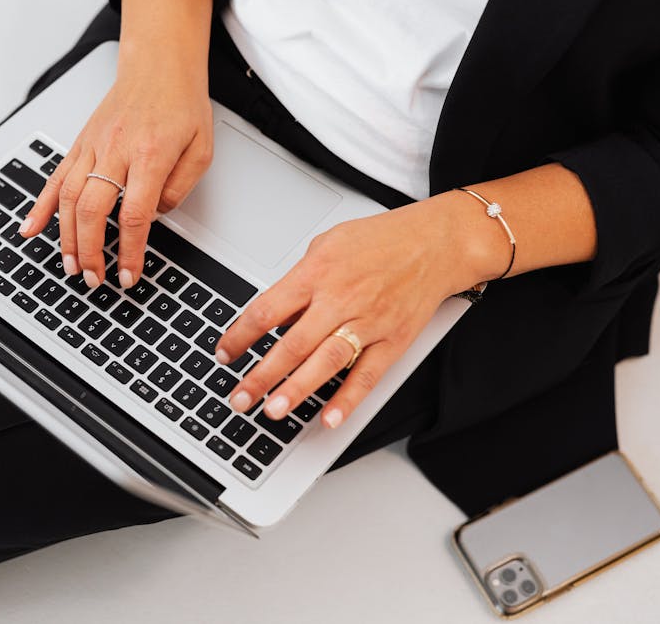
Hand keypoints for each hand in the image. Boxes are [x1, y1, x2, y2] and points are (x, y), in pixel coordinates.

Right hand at [20, 52, 212, 288]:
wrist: (159, 65)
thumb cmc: (181, 104)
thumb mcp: (201, 150)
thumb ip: (180, 188)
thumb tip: (154, 217)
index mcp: (149, 154)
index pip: (134, 214)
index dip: (130, 251)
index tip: (128, 275)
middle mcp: (115, 150)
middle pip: (92, 210)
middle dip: (91, 251)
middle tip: (94, 278)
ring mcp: (92, 146)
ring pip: (68, 198)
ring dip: (66, 238)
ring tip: (71, 266)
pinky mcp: (80, 143)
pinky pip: (54, 177)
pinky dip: (39, 206)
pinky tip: (30, 228)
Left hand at [214, 195, 493, 428]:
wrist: (434, 243)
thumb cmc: (380, 240)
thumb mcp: (326, 245)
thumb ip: (299, 281)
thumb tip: (275, 316)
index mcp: (316, 273)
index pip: (267, 311)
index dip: (240, 336)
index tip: (225, 354)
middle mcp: (340, 299)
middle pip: (291, 344)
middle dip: (261, 375)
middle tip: (239, 398)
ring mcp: (367, 322)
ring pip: (326, 362)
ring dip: (297, 390)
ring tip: (273, 411)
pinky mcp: (392, 340)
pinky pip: (367, 375)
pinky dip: (348, 399)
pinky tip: (328, 418)